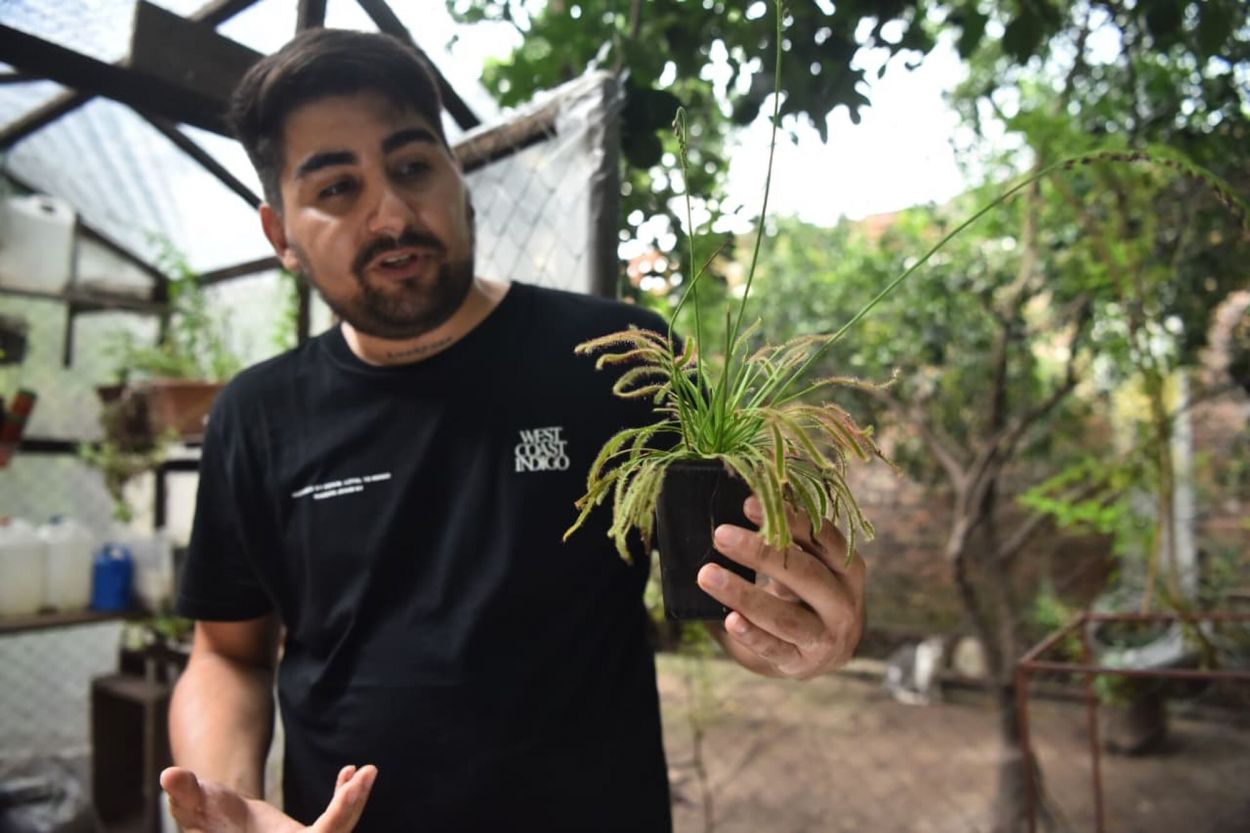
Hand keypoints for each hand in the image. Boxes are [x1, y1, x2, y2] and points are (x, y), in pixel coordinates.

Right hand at [160, 764, 376, 832]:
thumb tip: (171, 775)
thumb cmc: (203, 817)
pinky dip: (346, 798)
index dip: (328, 826)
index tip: (332, 820)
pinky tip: (351, 772)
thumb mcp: (192, 804)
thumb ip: (186, 793)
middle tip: (364, 776)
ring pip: (339, 829)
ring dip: (354, 801)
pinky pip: (337, 820)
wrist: (219, 825)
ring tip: (367, 770)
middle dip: (347, 811)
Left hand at [697, 495, 865, 679]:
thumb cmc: (805, 598)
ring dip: (744, 594)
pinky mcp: (801, 664)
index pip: (823, 538)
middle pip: (805, 573)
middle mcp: (844, 603)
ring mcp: (826, 638)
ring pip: (785, 616)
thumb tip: (738, 516)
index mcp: (848, 569)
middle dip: (761, 552)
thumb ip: (784, 544)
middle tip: (721, 535)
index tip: (749, 504)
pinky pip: (774, 648)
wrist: (819, 655)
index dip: (790, 519)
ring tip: (707, 575)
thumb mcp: (806, 567)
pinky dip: (751, 634)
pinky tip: (729, 620)